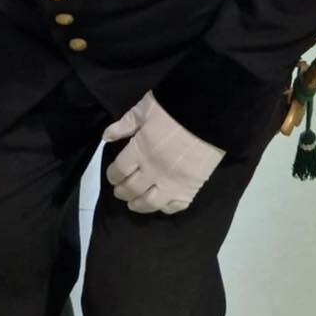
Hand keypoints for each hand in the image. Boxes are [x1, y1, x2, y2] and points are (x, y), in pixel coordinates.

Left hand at [102, 92, 223, 214]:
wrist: (210, 113)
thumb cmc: (175, 107)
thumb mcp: (145, 108)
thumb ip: (125, 124)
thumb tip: (106, 137)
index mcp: (140, 150)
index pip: (118, 170)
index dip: (113, 175)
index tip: (113, 175)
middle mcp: (153, 171)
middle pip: (131, 189)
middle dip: (121, 191)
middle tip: (120, 190)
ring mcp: (172, 183)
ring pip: (149, 203)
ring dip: (138, 205)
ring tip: (134, 203)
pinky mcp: (190, 188)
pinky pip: (174, 206)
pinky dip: (165, 207)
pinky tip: (160, 202)